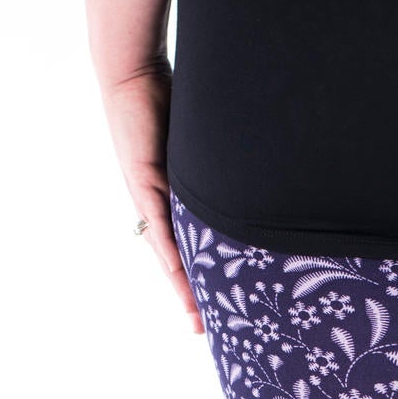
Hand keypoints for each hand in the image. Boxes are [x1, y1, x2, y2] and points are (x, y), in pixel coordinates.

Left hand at [100, 59, 203, 332]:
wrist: (135, 71)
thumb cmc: (177, 96)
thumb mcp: (208, 141)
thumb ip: (227, 162)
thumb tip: (263, 172)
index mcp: (177, 194)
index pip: (191, 242)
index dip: (201, 274)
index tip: (214, 303)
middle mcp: (162, 201)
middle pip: (179, 257)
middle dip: (191, 293)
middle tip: (203, 327)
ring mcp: (151, 195)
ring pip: (169, 251)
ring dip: (181, 284)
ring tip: (195, 315)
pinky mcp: (144, 182)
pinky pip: (160, 225)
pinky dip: (171, 252)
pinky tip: (182, 277)